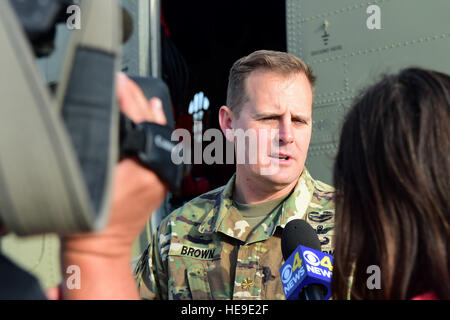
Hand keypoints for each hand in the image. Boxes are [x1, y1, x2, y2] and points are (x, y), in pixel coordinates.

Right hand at [61, 73, 167, 298]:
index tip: (118, 80)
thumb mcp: (89, 176)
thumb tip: (109, 116)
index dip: (127, 96)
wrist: (102, 246)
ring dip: (149, 112)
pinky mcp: (161, 182)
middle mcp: (159, 172)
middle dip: (138, 100)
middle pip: (155, 125)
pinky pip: (163, 148)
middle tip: (125, 82)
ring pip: (162, 135)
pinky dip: (155, 130)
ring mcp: (163, 178)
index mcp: (142, 169)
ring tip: (137, 94)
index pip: (139, 119)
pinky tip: (152, 116)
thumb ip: (101, 144)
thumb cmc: (92, 219)